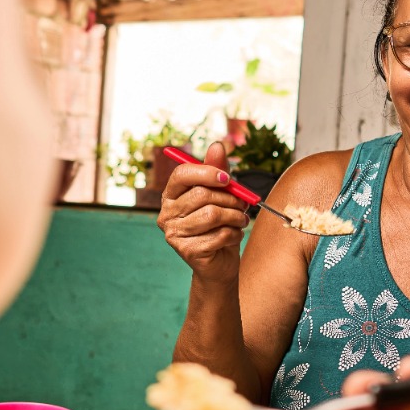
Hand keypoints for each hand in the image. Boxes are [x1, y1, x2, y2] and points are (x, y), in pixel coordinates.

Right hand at [157, 141, 250, 285]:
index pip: (182, 174)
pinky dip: (234, 234)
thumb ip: (217, 171)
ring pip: (213, 214)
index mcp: (171, 195)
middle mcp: (166, 214)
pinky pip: (219, 234)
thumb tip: (217, 145)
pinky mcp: (187, 251)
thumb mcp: (221, 195)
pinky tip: (233, 237)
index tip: (228, 178)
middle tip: (243, 204)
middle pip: (201, 194)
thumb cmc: (219, 226)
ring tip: (240, 221)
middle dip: (229, 198)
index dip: (207, 172)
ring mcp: (174, 234)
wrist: (218, 264)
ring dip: (235, 217)